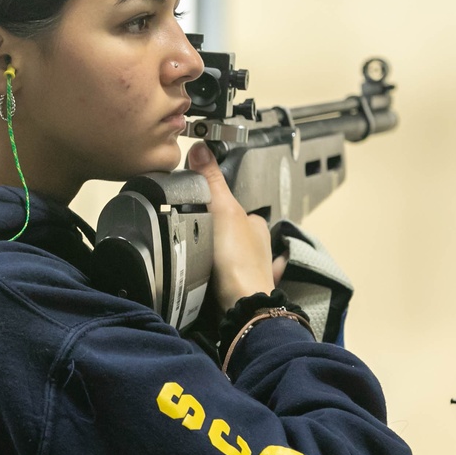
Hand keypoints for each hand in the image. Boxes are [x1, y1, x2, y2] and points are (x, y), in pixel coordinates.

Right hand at [187, 142, 275, 311]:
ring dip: (222, 256)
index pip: (237, 207)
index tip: (201, 208)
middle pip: (234, 232)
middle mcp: (259, 247)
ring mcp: (253, 270)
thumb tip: (201, 148)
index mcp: (257, 225)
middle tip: (196, 234)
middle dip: (220, 233)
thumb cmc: (238, 260)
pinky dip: (226, 278)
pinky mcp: (243, 290)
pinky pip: (233, 280)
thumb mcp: (222, 209)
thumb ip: (211, 181)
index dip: (219, 205)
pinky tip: (215, 278)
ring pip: (234, 256)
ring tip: (201, 255)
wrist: (241, 305)